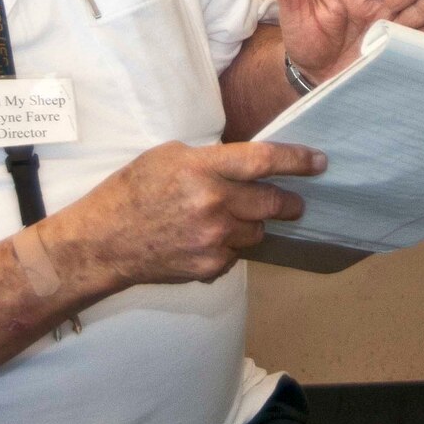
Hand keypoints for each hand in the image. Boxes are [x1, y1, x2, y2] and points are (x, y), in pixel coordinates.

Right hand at [71, 140, 324, 284]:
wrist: (104, 241)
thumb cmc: (133, 191)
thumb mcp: (169, 156)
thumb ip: (210, 159)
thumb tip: (246, 164)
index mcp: (203, 169)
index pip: (263, 161)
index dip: (297, 160)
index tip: (319, 162)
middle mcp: (213, 204)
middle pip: (271, 202)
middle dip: (289, 202)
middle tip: (294, 202)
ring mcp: (213, 239)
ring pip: (257, 231)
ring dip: (254, 224)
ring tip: (233, 219)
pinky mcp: (209, 266)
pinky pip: (236, 254)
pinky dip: (230, 246)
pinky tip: (207, 240)